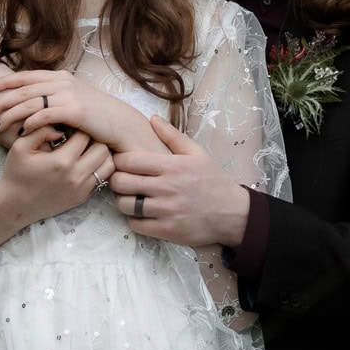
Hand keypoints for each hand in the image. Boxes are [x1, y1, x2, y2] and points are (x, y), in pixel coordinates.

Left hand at [0, 70, 164, 152]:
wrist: (122, 125)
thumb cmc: (97, 118)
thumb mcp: (73, 102)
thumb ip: (54, 98)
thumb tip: (32, 102)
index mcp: (60, 78)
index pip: (25, 77)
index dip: (5, 82)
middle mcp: (63, 82)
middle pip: (23, 89)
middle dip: (1, 100)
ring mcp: (69, 94)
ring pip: (30, 101)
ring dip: (10, 114)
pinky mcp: (74, 109)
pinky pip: (45, 114)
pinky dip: (30, 122)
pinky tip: (20, 131)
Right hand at [0, 125, 113, 221]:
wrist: (15, 205)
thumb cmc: (16, 173)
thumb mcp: (21, 146)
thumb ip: (41, 130)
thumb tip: (61, 127)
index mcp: (61, 162)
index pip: (85, 135)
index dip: (79, 127)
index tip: (70, 127)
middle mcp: (76, 176)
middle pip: (102, 148)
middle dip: (93, 139)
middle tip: (80, 137)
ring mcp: (82, 189)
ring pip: (108, 164)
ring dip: (99, 154)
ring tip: (85, 149)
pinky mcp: (83, 197)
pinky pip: (102, 178)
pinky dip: (97, 168)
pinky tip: (83, 163)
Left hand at [110, 116, 249, 247]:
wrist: (233, 213)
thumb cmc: (213, 181)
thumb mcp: (197, 153)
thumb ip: (172, 136)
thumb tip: (152, 119)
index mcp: (171, 166)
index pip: (129, 161)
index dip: (119, 160)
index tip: (121, 162)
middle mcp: (166, 188)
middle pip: (121, 183)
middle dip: (116, 180)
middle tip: (121, 180)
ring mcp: (165, 211)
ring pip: (125, 205)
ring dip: (123, 201)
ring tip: (130, 197)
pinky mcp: (166, 230)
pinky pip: (136, 225)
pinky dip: (134, 219)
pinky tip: (141, 213)